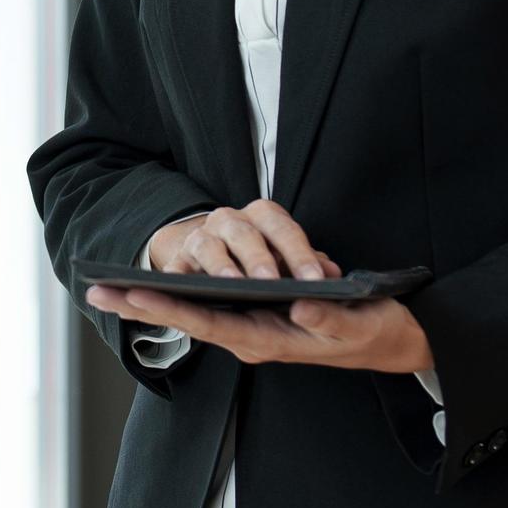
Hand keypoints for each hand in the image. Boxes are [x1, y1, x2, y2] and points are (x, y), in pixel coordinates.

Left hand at [84, 198, 431, 375]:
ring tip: (109, 287)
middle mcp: (254, 336)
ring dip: (152, 300)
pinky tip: (150, 285)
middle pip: (188, 319)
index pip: (210, 325)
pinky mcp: (260, 313)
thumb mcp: (358, 325)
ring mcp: (254, 326)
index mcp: (270, 340)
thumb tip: (297, 305)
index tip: (132, 295)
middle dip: (142, 307)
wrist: (393, 338)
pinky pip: (211, 305)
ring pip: (194, 311)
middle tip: (95, 291)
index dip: (170, 310)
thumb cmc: (373, 331)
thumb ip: (328, 319)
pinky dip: (179, 296)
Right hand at [150, 200, 338, 280]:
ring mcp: (201, 238)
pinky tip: (179, 291)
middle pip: (242, 232)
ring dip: (220, 266)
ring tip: (232, 286)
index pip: (283, 230)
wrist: (220, 252)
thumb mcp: (293, 258)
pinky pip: (174, 268)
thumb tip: (333, 276)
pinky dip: (175, 278)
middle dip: (257, 258)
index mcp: (263, 217)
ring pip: (207, 245)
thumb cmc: (265, 257)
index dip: (299, 254)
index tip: (315, 279)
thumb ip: (313, 267)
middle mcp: (229, 221)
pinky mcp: (178, 261)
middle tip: (270, 282)